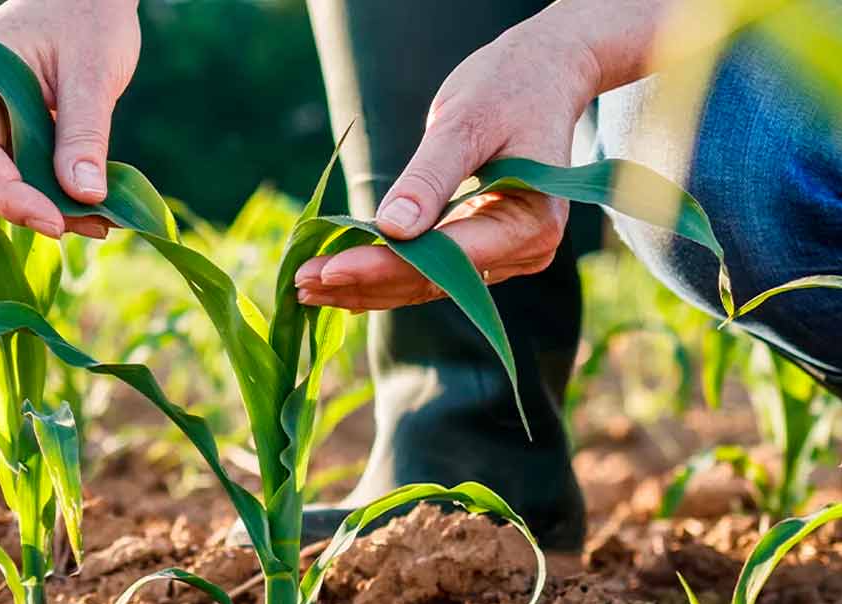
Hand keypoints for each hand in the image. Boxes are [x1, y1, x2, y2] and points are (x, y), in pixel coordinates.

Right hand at [0, 0, 140, 238]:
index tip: (55, 223)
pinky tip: (98, 207)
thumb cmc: (86, 16)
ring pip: (15, 178)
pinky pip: (33, 168)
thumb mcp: (90, 73)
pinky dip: (63, 189)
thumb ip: (84, 133)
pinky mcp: (18, 130)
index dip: (12, 196)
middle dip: (40, 207)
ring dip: (57, 205)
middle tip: (94, 226)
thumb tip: (86, 196)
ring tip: (105, 222)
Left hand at [294, 17, 602, 310]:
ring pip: (425, 285)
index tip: (329, 269)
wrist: (540, 76)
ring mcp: (504, 256)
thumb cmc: (509, 87)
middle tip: (301, 282)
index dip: (384, 267)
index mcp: (530, 223)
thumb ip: (430, 177)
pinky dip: (382, 274)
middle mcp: (523, 252)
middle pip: (432, 281)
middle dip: (364, 282)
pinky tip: (338, 281)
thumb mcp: (466, 122)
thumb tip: (392, 230)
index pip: (446, 258)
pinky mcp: (481, 249)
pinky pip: (428, 271)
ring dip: (365, 287)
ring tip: (306, 288)